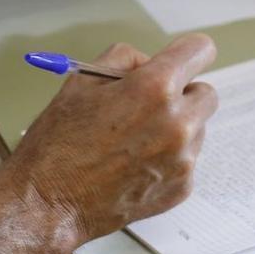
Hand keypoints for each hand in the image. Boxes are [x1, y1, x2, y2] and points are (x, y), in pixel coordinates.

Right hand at [3, 35, 218, 246]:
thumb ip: (124, 60)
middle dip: (182, 93)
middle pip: (206, 93)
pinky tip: (134, 165)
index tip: (180, 60)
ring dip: (176, 127)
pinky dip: (168, 159)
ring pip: (197, 129)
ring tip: (133, 140)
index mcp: (154, 89)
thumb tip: (149, 63)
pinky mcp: (181, 188)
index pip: (199, 50)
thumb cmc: (59, 143)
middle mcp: (177, 123)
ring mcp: (183, 160)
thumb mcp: (82, 81)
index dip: (187, 52)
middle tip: (149, 105)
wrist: (48, 203)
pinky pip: (186, 160)